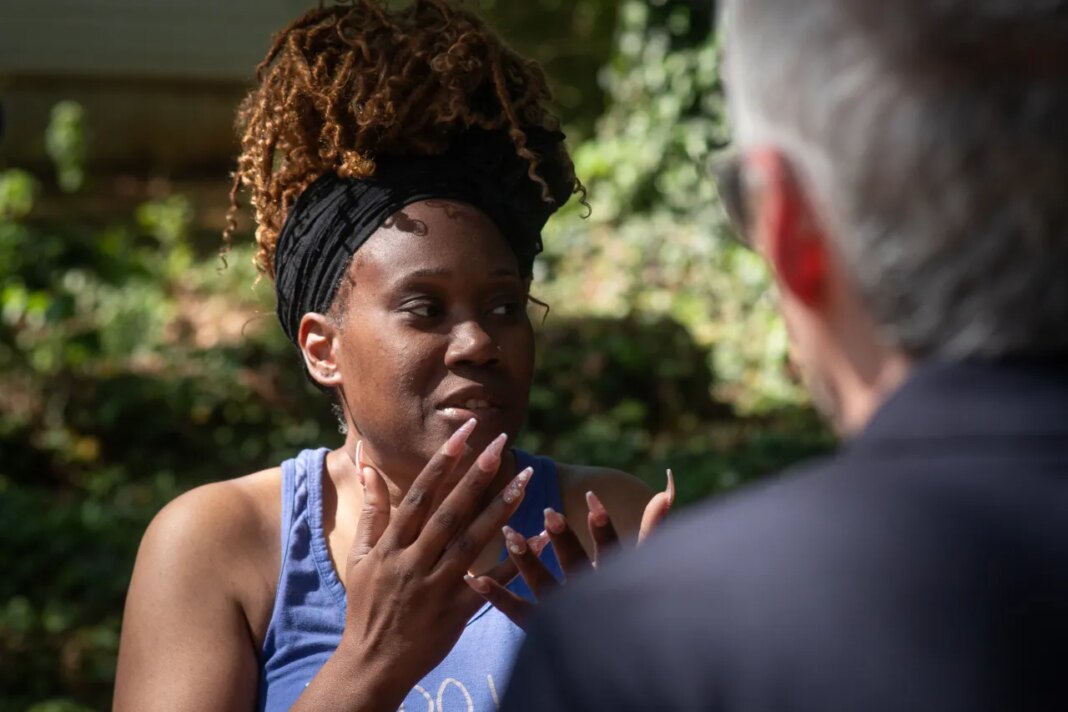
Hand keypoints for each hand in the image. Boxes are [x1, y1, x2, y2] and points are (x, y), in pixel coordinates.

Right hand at [324, 420, 532, 706]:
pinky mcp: (456, 611)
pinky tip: (539, 538)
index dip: (443, 461)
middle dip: (476, 475)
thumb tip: (366, 464)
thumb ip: (372, 510)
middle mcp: (414, 562)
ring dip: (500, 509)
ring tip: (525, 479)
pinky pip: (490, 582)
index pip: (420, 494)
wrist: (372, 663)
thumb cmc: (366, 605)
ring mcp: (436, 587)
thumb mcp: (360, 556)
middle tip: (502, 442)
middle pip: (450, 511)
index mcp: (391, 546)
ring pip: (472, 542)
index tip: (465, 432)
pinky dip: (515, 561)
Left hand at [465, 469, 675, 628]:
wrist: (619, 657)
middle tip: (548, 513)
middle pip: (575, 566)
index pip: (611, 551)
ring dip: (527, 561)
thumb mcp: (645, 562)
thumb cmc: (638, 602)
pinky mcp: (542, 631)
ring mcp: (565, 614)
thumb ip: (653, 526)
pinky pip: (517, 613)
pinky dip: (496, 597)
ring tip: (510, 535)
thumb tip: (667, 487)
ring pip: (543, 586)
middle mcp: (590, 596)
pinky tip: (476, 579)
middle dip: (563, 540)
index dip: (602, 526)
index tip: (591, 498)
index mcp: (614, 578)